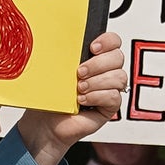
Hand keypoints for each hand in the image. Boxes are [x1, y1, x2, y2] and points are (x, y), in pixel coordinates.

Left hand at [14, 33, 126, 164]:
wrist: (46, 123)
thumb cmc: (51, 96)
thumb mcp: (56, 69)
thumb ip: (67, 54)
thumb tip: (67, 42)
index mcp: (94, 58)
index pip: (113, 41)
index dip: (107, 41)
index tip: (92, 48)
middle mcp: (104, 72)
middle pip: (118, 57)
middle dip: (98, 64)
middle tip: (80, 73)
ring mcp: (109, 89)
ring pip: (119, 77)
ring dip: (96, 82)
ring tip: (79, 89)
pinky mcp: (110, 107)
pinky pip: (114, 97)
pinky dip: (97, 97)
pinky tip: (83, 100)